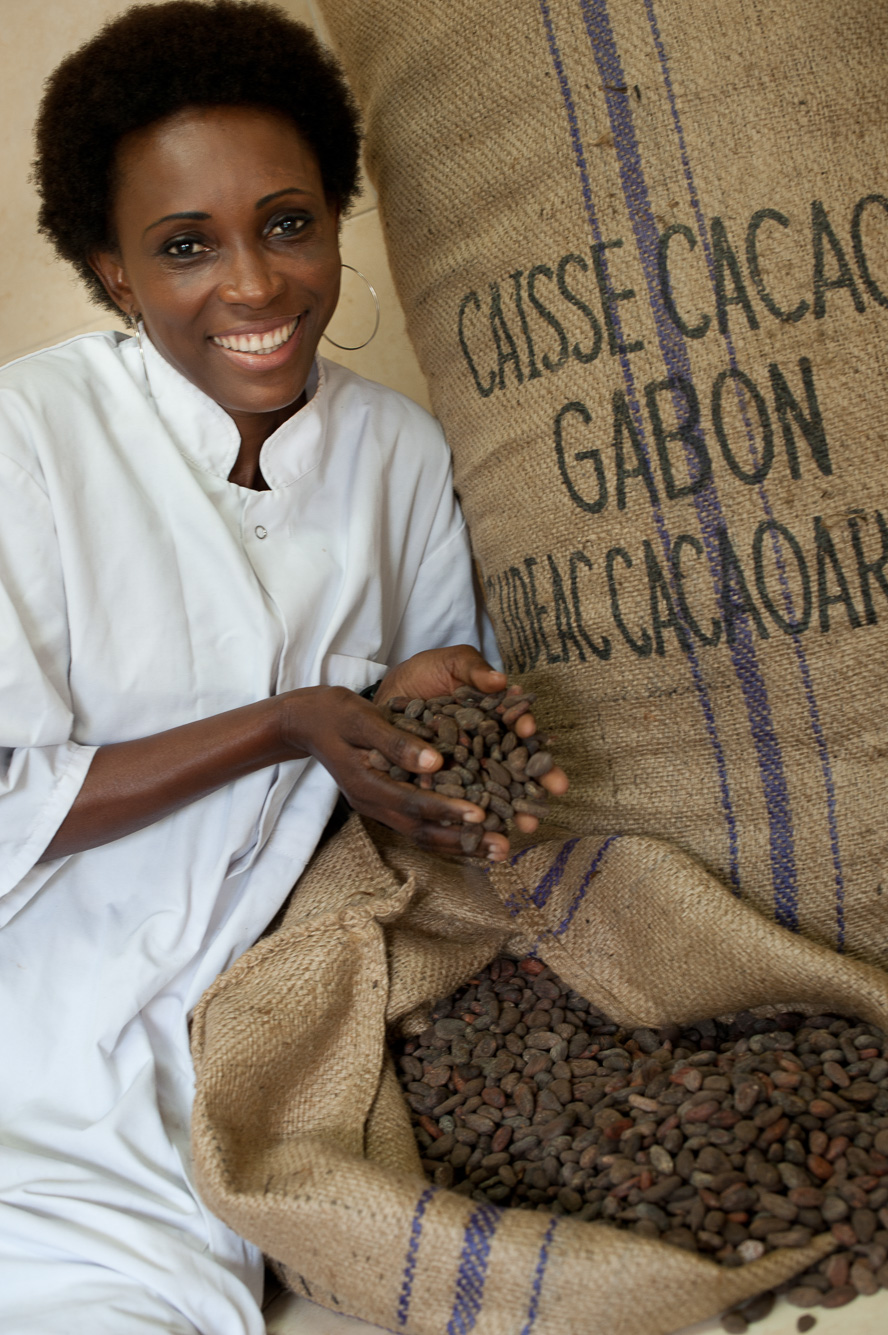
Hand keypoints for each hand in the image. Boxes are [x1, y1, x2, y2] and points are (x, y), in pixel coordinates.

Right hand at [280, 683, 504, 858]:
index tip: (482, 815)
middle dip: (463, 841)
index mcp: (366, 784)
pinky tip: (475, 836)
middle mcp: (372, 804)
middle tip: (502, 847)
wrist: (305, 722)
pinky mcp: (385, 803)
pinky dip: (447, 834)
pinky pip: (418, 826)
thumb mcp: (363, 719)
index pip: (413, 805)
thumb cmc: (334, 713)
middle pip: (421, 831)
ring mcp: (377, 807)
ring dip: (460, 845)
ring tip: (498, 850)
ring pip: (422, 835)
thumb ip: (397, 742)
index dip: (448, 811)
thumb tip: (435, 762)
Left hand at [376, 645, 568, 849]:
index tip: (531, 730)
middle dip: (537, 779)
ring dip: (514, 807)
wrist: (388, 693)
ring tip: (529, 823)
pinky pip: (462, 803)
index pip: (518, 727)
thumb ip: (474, 670)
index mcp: (496, 718)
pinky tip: (487, 832)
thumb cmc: (426, 674)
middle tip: (557, 789)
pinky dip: (474, 818)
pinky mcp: (444, 784)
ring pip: (495, 790)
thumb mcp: (452, 663)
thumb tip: (501, 681)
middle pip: (517, 765)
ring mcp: (467, 768)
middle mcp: (487, 746)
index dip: (528, 730)